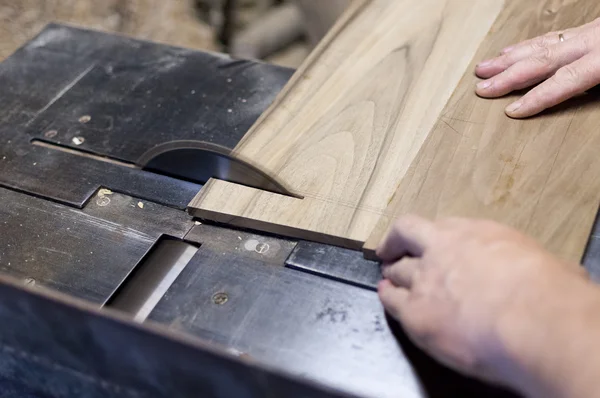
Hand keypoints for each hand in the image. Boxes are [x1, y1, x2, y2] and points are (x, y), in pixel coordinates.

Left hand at [377, 216, 590, 390]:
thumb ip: (527, 266)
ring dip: (394, 274)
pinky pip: (392, 301)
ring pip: (397, 271)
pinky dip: (388, 297)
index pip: (444, 227)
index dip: (434, 236)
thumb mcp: (544, 263)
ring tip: (390, 277)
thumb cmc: (548, 292)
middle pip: (407, 236)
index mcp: (476, 234)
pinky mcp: (415, 313)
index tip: (431, 240)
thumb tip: (550, 276)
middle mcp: (443, 250)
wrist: (532, 320)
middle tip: (391, 249)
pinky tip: (386, 296)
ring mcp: (425, 280)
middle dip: (397, 242)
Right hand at [475, 18, 599, 117]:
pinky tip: (514, 50)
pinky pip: (552, 35)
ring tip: (487, 67)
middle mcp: (594, 40)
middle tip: (483, 88)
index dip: (537, 97)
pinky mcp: (591, 27)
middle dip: (509, 75)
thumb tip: (584, 101)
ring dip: (510, 58)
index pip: (566, 79)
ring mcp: (590, 31)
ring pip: (541, 44)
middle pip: (543, 59)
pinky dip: (529, 45)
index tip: (512, 110)